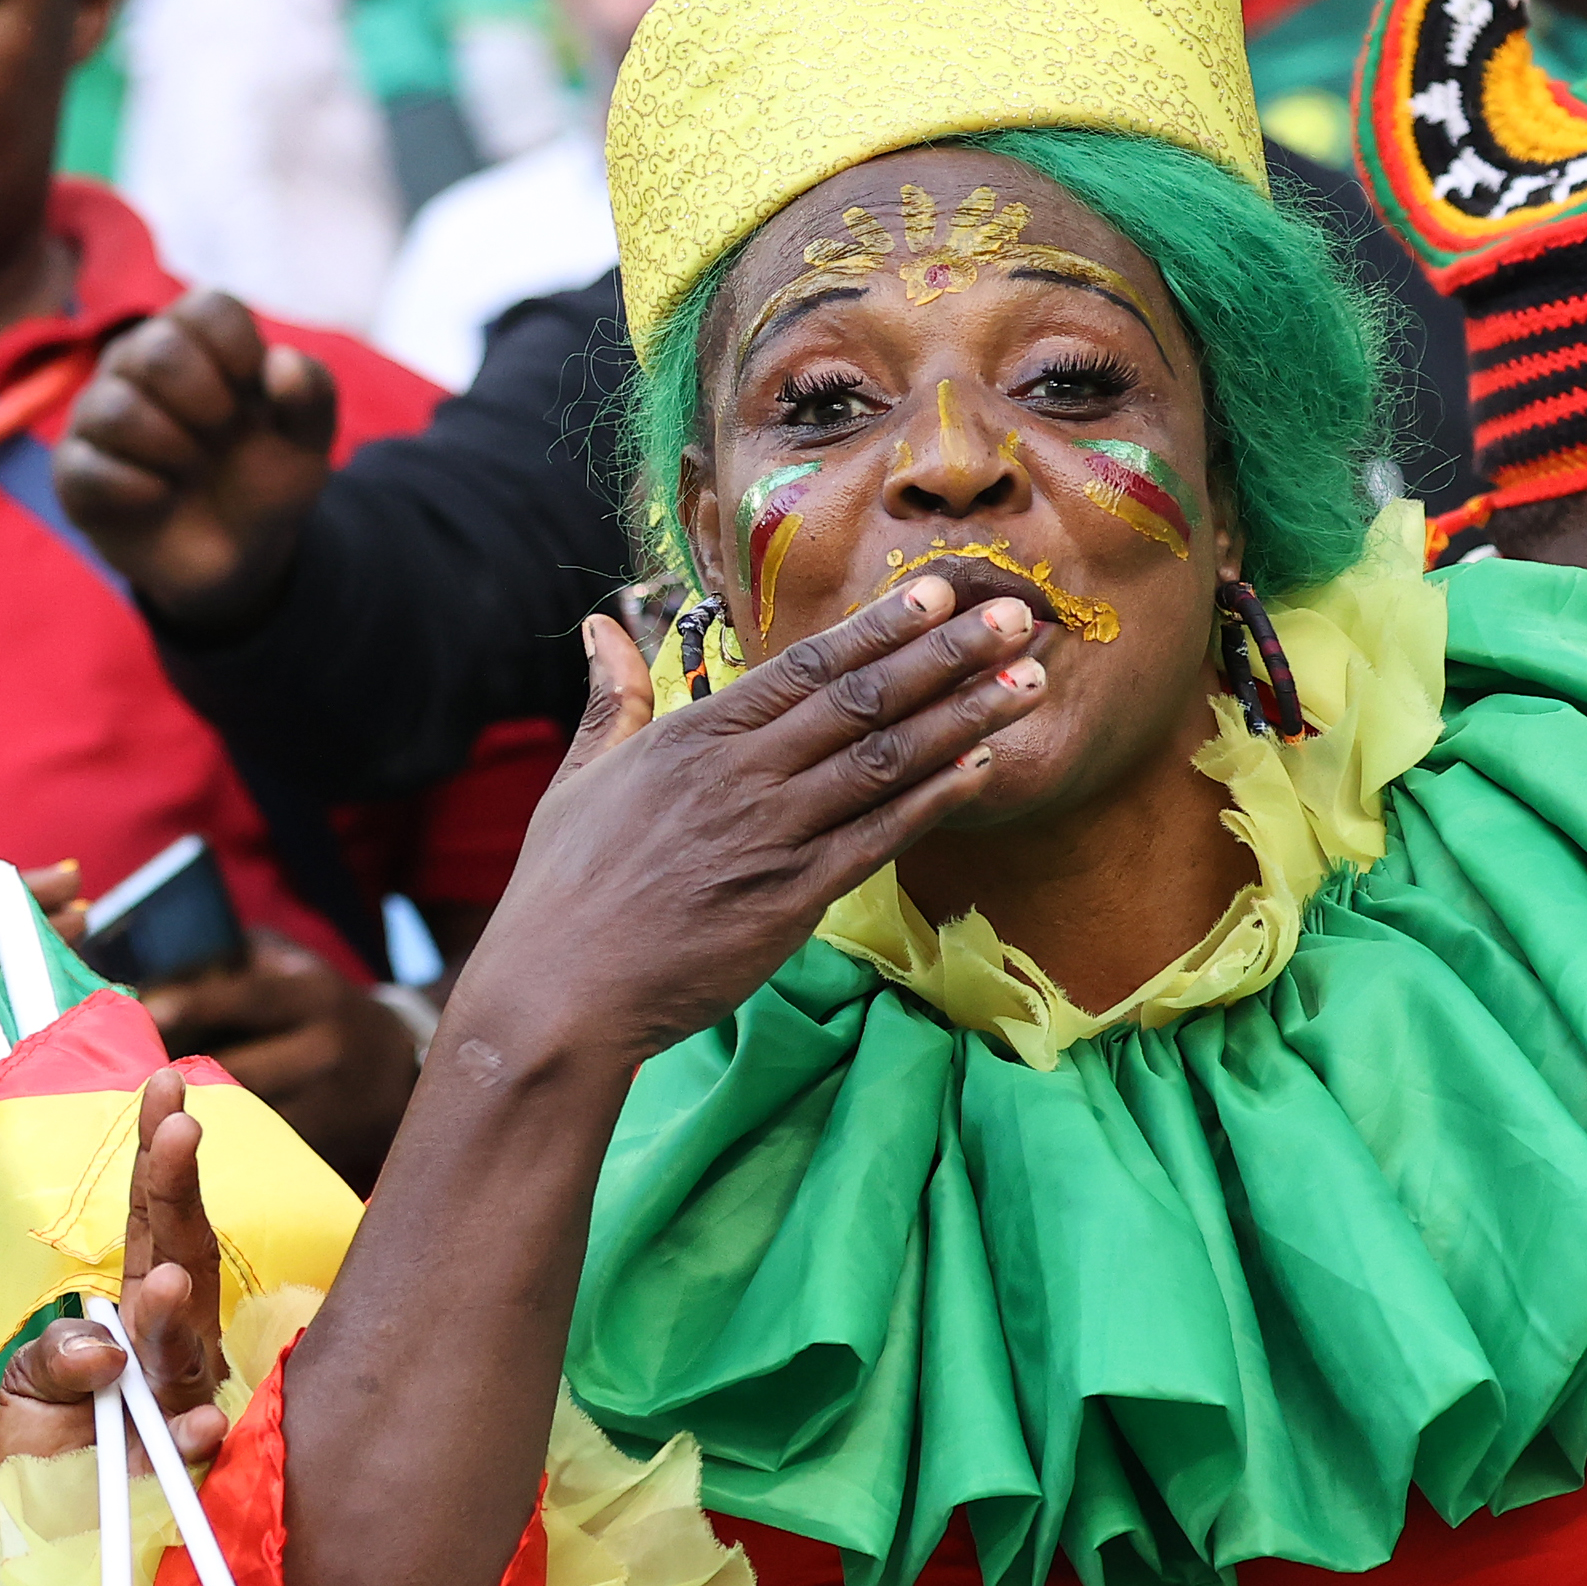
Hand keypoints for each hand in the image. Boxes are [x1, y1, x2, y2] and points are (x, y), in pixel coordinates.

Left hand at [0, 1068, 225, 1465]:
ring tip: (164, 1284)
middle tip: (178, 1128)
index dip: (158, 1155)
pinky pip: (194, 1443)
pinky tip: (183, 1424)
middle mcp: (171, 1347)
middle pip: (185, 1257)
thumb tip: (109, 1345)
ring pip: (192, 1347)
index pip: (151, 1220)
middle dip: (180, 1193)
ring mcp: (184, 1403)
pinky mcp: (186, 1470)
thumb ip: (52, 1358)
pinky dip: (188, 1434)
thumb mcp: (24, 1392)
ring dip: (178, 1315)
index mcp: (133, 1311)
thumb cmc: (49, 1456)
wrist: (49, 1546)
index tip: (163, 1085)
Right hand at [55, 289, 338, 639]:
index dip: (239, 353)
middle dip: (206, 404)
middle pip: (156, 350)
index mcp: (197, 340)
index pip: (208, 307)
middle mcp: (138, 364)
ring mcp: (99, 413)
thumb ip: (313, 395)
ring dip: (171, 449)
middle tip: (221, 436)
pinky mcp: (74, 470)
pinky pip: (86, 467)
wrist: (234, 557)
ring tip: (188, 470)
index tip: (253, 395)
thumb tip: (279, 362)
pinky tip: (159, 497)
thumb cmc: (264, 481)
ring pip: (115, 408)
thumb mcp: (307, 444)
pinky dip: (136, 488)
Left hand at [147, 933, 414, 1187]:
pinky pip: (263, 1149)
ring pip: (248, 1114)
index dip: (198, 1004)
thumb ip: (238, 958)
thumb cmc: (322, 1007)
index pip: (249, 998)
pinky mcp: (325, 1147)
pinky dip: (223, 1145)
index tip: (150, 1009)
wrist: (399, 1068)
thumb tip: (164, 966)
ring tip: (149, 1110)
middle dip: (182, 1073)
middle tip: (132, 1074)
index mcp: (314, 995)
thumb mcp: (294, 967)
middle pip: (241, 1067)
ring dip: (195, 1114)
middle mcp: (327, 1048)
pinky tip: (186, 1144)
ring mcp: (329, 1103)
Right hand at [438, 578, 1044, 1075]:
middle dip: (946, 656)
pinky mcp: (790, 900)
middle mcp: (741, 776)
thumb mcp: (579, 779)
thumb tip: (597, 627)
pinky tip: (980, 769)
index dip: (881, 627)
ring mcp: (771, 837)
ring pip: (883, 762)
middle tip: (1016, 618)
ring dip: (962, 718)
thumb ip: (613, 700)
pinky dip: (933, 800)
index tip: (942, 592)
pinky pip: (878, 839)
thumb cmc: (562, 889)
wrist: (560, 993)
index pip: (806, 667)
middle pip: (861, 701)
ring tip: (1026, 682)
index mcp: (695, 737)